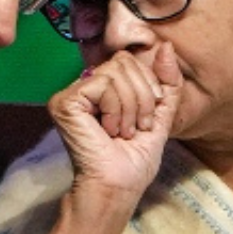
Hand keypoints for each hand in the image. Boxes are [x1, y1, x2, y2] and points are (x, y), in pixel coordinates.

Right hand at [46, 42, 182, 200]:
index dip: (147, 85)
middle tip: (135, 128)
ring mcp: (71, 93)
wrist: (117, 188)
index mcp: (102, 89)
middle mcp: (83, 87)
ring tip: (122, 132)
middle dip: (141, 97)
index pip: (128, 61)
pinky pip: (103, 83)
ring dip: (130, 107)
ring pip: (115, 72)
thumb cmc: (134, 161)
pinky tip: (108, 130)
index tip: (148, 119)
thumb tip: (166, 46)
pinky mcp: (65, 101)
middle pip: (123, 62)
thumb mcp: (160, 115)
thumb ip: (167, 82)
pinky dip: (116, 109)